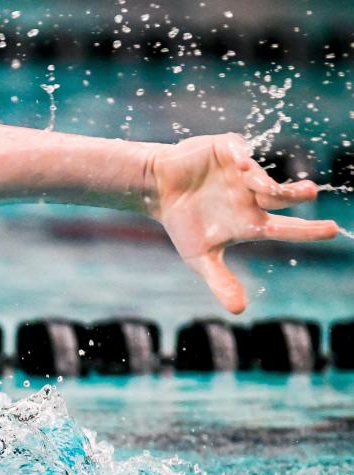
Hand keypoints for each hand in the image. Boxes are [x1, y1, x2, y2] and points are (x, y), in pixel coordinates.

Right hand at [149, 133, 338, 313]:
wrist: (156, 190)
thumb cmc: (182, 221)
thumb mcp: (199, 257)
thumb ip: (221, 281)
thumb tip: (239, 311)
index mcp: (251, 220)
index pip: (285, 226)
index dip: (307, 229)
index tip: (332, 230)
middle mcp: (253, 195)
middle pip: (281, 196)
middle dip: (295, 194)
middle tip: (310, 193)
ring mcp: (242, 172)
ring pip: (260, 175)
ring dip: (264, 180)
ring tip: (262, 186)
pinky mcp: (227, 150)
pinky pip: (239, 151)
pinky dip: (241, 158)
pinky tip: (240, 167)